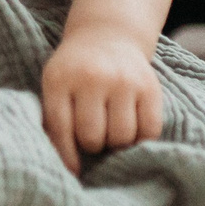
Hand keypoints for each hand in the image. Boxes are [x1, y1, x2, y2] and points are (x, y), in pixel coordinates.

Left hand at [39, 23, 162, 173]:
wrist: (107, 34)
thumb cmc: (75, 69)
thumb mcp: (55, 83)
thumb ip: (54, 117)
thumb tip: (66, 166)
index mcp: (60, 79)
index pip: (61, 127)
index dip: (66, 155)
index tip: (73, 170)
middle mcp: (93, 77)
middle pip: (93, 136)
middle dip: (92, 145)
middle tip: (93, 138)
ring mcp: (123, 81)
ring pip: (122, 137)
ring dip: (116, 143)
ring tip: (111, 131)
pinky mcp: (150, 86)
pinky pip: (149, 130)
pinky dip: (141, 138)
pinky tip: (131, 129)